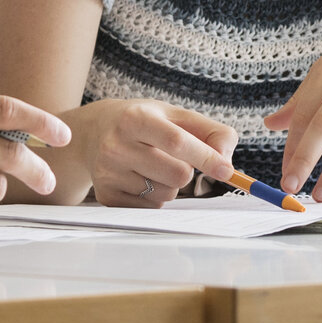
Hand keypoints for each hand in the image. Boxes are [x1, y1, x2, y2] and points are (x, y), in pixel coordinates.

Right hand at [71, 99, 240, 207]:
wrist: (95, 132)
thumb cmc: (145, 122)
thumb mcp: (176, 115)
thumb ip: (211, 132)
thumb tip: (227, 164)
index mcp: (136, 119)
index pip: (177, 142)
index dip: (206, 157)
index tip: (226, 171)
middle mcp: (116, 146)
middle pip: (177, 175)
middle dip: (188, 171)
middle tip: (173, 158)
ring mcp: (108, 173)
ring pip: (166, 194)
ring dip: (170, 185)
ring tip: (152, 166)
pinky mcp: (106, 196)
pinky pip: (151, 207)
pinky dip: (154, 196)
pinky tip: (139, 178)